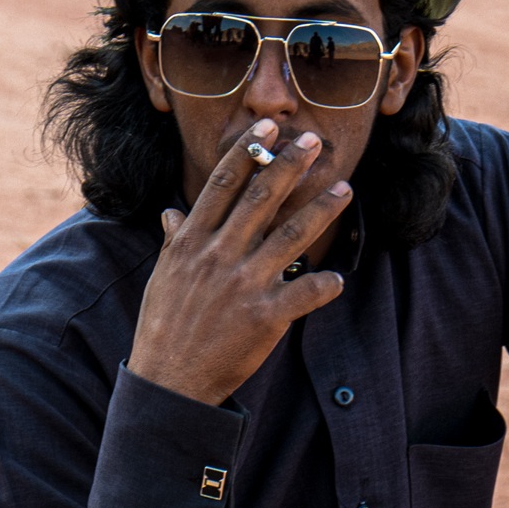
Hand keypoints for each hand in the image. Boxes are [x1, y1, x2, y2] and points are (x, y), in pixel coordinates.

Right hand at [126, 117, 354, 406]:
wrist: (169, 382)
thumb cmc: (163, 328)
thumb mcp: (163, 278)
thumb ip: (174, 241)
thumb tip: (171, 212)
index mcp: (192, 242)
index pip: (222, 185)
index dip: (247, 152)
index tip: (268, 126)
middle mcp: (218, 256)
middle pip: (260, 199)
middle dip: (290, 166)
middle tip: (314, 140)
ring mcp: (242, 285)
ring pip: (290, 237)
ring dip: (321, 210)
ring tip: (344, 189)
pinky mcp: (264, 316)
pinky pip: (304, 293)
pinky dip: (325, 285)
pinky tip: (339, 279)